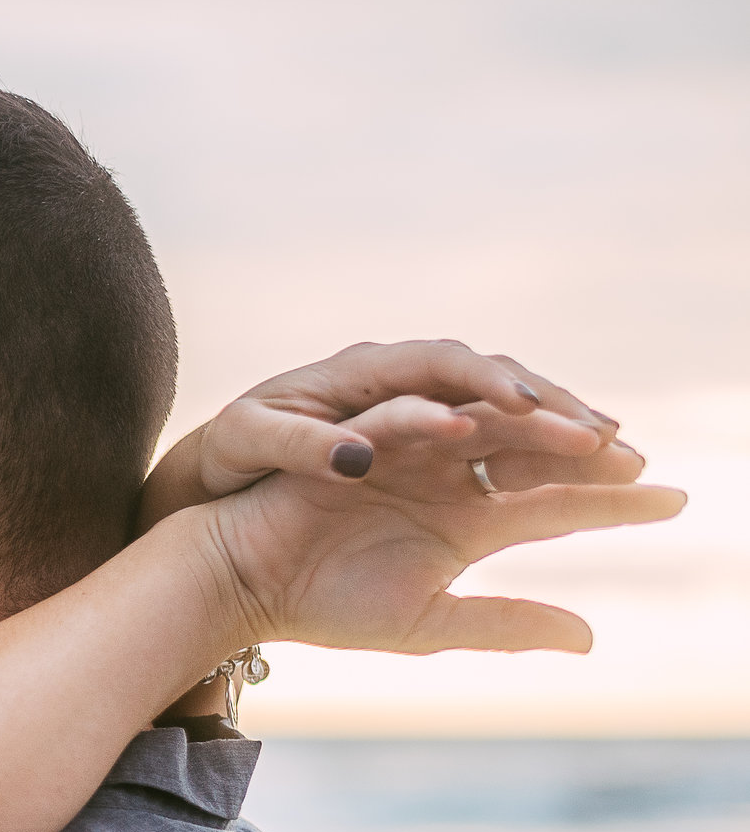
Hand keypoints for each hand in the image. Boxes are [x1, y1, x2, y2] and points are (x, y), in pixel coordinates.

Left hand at [140, 341, 641, 530]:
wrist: (222, 468)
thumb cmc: (233, 453)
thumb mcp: (254, 445)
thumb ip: (304, 449)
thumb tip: (360, 458)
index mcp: (359, 371)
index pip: (439, 363)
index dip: (486, 383)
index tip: (527, 411)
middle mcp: (398, 377)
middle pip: (489, 376)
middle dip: (547, 400)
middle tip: (601, 434)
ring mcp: (415, 403)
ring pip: (501, 403)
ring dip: (556, 421)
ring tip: (610, 448)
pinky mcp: (424, 437)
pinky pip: (492, 435)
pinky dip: (534, 447)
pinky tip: (578, 468)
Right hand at [194, 393, 683, 656]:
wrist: (240, 586)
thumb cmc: (321, 605)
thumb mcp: (427, 623)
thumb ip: (505, 623)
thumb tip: (590, 641)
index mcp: (466, 523)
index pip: (554, 504)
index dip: (613, 502)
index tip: (674, 499)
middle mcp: (447, 480)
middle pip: (532, 453)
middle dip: (584, 450)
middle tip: (633, 454)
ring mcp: (405, 456)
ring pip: (482, 425)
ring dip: (529, 424)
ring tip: (575, 431)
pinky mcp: (352, 445)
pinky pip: (398, 423)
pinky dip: (429, 421)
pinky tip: (467, 424)